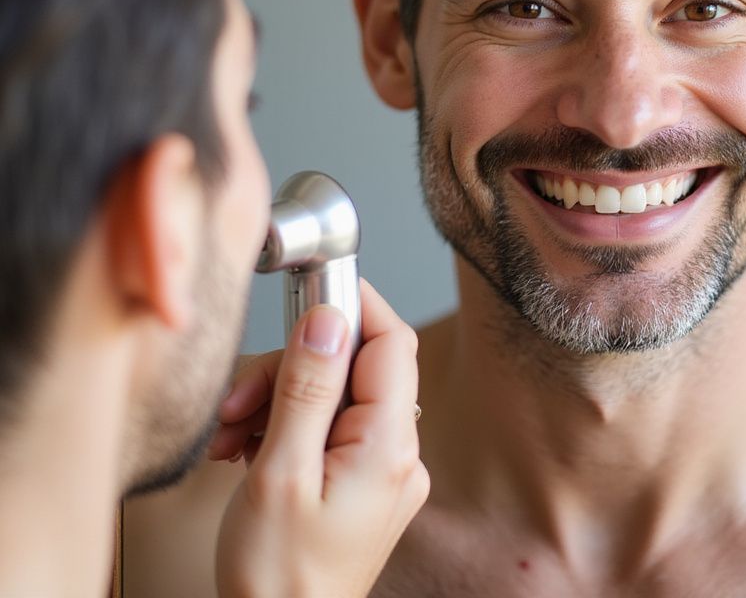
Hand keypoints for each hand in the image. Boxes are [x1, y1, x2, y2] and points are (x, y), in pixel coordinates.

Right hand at [212, 281, 428, 597]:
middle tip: (240, 401)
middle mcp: (397, 454)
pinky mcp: (359, 483)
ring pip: (333, 397)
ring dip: (277, 403)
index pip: (392, 343)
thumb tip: (328, 318)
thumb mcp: (280, 474)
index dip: (354, 308)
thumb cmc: (278, 581)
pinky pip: (327, 430)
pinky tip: (245, 450)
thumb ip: (307, 389)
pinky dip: (285, 429)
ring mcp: (380, 470)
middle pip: (354, 368)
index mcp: (389, 447)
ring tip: (231, 436)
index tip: (311, 293)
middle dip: (291, 371)